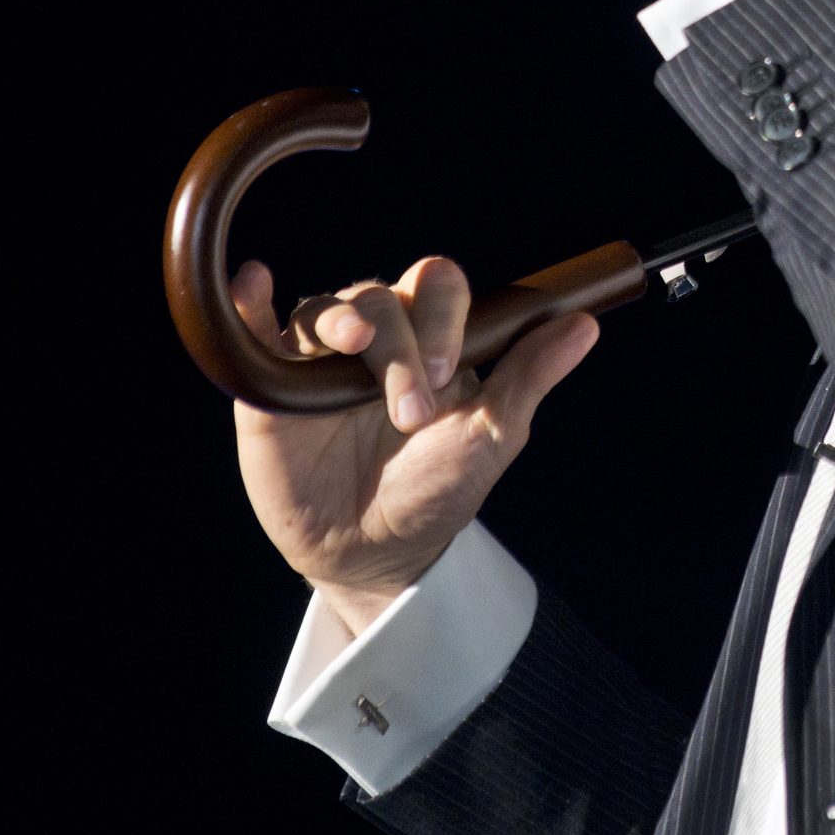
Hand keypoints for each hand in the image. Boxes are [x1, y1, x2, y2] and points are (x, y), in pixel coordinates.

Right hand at [228, 255, 600, 635]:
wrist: (374, 551)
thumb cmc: (434, 490)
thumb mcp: (490, 437)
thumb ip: (528, 378)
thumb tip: (585, 326)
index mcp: (430, 336)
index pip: (436, 286)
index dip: (440, 316)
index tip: (444, 371)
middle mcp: (374, 337)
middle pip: (379, 296)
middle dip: (398, 344)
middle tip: (410, 411)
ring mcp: (318, 359)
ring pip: (323, 309)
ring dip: (339, 318)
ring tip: (352, 344)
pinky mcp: (269, 386)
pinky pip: (253, 330)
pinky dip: (249, 303)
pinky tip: (252, 283)